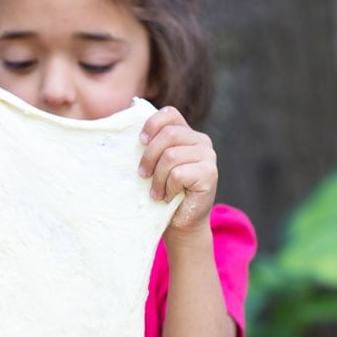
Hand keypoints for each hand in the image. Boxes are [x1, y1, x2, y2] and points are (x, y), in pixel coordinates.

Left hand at [138, 106, 217, 232]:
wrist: (181, 223)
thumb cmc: (163, 191)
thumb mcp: (155, 164)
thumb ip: (151, 145)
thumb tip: (126, 128)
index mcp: (187, 133)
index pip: (169, 114)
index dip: (151, 124)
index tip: (139, 142)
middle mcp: (201, 141)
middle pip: (168, 134)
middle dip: (149, 156)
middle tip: (142, 175)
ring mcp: (208, 156)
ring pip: (171, 156)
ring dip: (157, 178)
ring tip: (155, 191)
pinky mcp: (209, 174)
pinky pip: (178, 174)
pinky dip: (168, 188)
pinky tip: (168, 197)